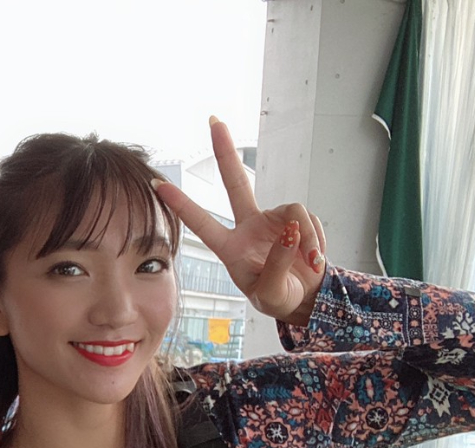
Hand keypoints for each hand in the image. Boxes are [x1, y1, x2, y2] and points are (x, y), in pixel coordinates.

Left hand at [152, 117, 326, 325]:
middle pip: (235, 182)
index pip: (202, 223)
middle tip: (213, 120)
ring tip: (311, 265)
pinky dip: (316, 242)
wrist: (305, 300)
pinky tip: (315, 261)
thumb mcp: (273, 292)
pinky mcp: (296, 219)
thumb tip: (291, 230)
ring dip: (307, 239)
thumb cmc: (279, 299)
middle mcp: (248, 228)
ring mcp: (272, 221)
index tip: (158, 185)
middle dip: (225, 151)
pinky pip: (309, 222)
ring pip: (294, 213)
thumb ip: (278, 264)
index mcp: (230, 249)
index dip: (181, 205)